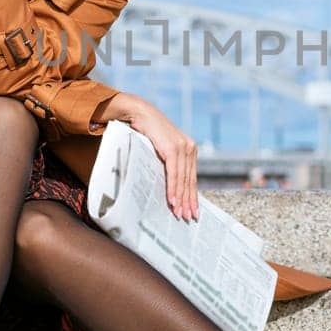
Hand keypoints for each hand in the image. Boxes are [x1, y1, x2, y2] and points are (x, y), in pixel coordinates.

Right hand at [100, 92, 198, 221]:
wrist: (139, 113)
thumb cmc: (147, 131)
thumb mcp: (161, 149)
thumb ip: (168, 163)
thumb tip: (167, 184)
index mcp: (189, 149)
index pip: (191, 177)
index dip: (191, 196)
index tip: (192, 210)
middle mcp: (189, 148)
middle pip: (189, 181)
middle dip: (188, 201)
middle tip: (188, 218)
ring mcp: (182, 148)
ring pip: (183, 179)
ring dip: (180, 199)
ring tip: (179, 214)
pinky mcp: (173, 148)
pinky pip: (174, 174)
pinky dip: (173, 188)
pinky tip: (172, 200)